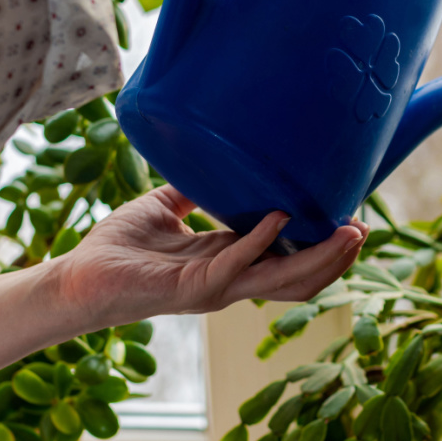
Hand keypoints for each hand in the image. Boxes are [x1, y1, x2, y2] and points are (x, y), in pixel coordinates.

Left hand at [51, 185, 367, 332]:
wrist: (77, 278)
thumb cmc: (118, 248)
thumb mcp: (164, 207)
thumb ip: (192, 187)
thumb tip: (213, 151)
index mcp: (229, 262)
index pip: (289, 260)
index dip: (323, 246)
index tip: (354, 222)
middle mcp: (229, 280)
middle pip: (299, 279)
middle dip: (336, 259)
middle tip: (364, 231)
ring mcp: (214, 288)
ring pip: (281, 281)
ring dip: (317, 257)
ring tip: (347, 233)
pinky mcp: (191, 289)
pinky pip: (235, 266)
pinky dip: (260, 240)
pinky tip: (278, 217)